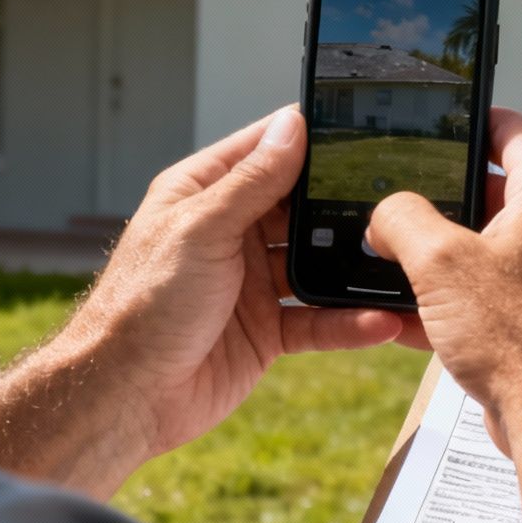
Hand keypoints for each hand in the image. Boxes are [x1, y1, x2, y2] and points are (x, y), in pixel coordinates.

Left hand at [75, 107, 403, 458]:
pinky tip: (380, 320)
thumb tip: (292, 126)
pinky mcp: (266, 331)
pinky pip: (317, 320)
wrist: (125, 395)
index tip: (357, 128)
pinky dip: (348, 322)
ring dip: (351, 267)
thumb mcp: (202, 229)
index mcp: (204, 195)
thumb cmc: (141, 305)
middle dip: (342, 205)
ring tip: (396, 261)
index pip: (264, 151)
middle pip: (299, 207)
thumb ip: (252, 181)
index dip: (307, 138)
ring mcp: (251, 283)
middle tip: (395, 198)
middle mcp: (230, 234)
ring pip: (316, 265)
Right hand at [366, 109, 521, 456]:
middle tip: (415, 211)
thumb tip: (388, 214)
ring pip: (512, 249)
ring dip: (464, 258)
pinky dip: (481, 300)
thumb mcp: (438, 266)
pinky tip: (433, 324)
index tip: (452, 126)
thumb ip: (402, 221)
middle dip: (456, 204)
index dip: (477, 122)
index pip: (518, 130)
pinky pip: (520, 295)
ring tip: (416, 272)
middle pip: (512, 192)